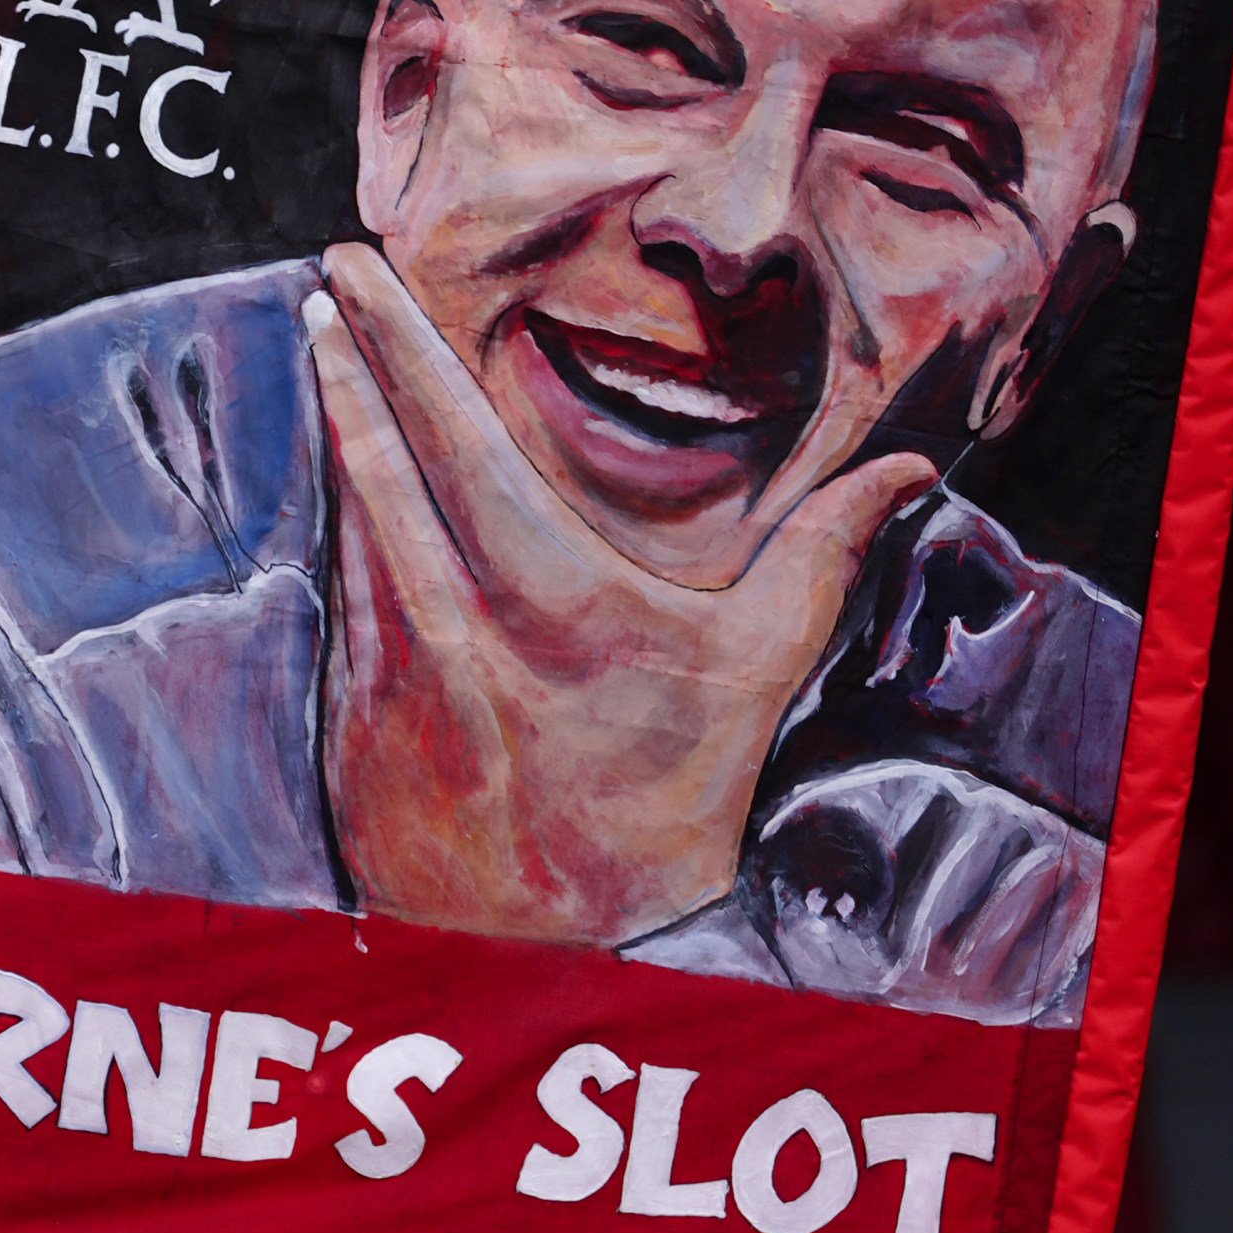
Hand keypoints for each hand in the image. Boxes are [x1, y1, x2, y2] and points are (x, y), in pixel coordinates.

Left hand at [304, 243, 932, 943]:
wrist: (553, 959)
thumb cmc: (661, 812)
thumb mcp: (754, 680)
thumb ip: (822, 557)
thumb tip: (907, 462)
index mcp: (544, 596)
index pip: (454, 438)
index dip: (399, 345)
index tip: (355, 273)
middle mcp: (445, 619)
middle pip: (377, 455)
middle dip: (347, 354)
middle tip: (326, 276)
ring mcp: (385, 665)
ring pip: (350, 515)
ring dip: (338, 426)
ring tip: (324, 344)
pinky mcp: (349, 712)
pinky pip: (341, 587)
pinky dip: (341, 522)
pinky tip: (337, 475)